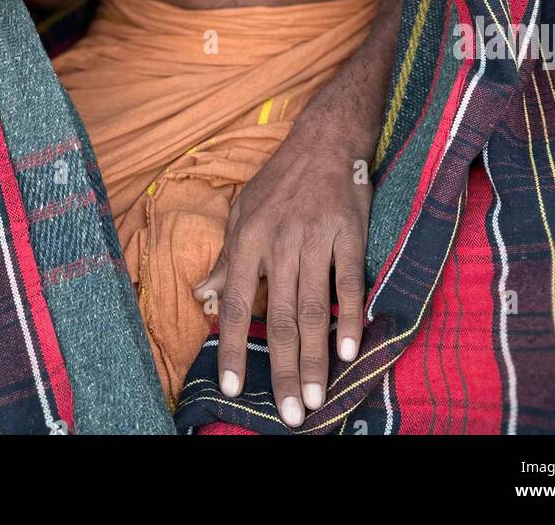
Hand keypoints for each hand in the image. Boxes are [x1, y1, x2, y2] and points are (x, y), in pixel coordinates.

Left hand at [192, 119, 372, 427]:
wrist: (326, 140)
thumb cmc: (280, 180)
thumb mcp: (243, 211)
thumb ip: (227, 258)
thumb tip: (204, 295)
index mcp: (249, 239)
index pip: (238, 304)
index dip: (234, 349)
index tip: (233, 388)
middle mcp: (281, 242)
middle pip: (282, 318)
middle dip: (284, 370)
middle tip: (289, 414)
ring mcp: (317, 239)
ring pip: (315, 309)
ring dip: (316, 359)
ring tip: (316, 398)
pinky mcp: (350, 234)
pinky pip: (350, 284)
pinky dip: (350, 320)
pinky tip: (349, 353)